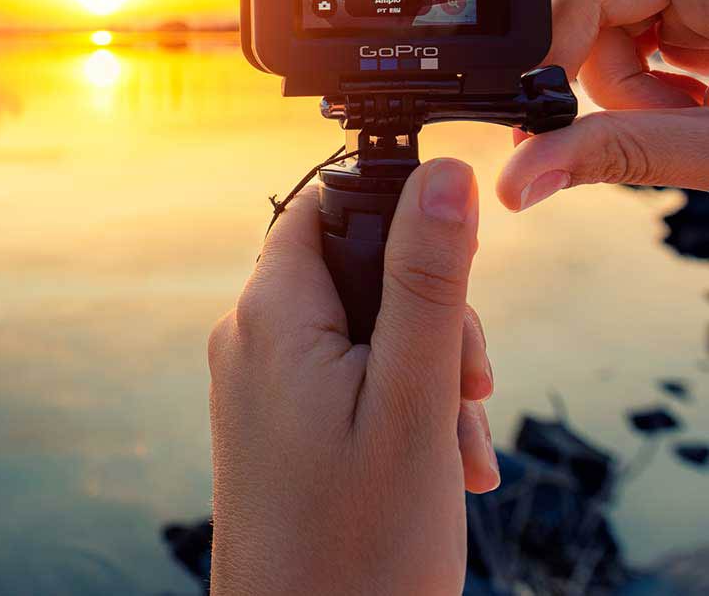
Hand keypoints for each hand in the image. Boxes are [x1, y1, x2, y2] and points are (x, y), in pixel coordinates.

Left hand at [208, 159, 496, 594]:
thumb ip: (428, 279)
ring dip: (425, 380)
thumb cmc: (357, 544)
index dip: (396, 222)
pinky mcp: (271, 430)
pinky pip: (341, 386)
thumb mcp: (414, 396)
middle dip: (430, 322)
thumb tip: (444, 173)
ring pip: (359, 336)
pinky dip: (396, 412)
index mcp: (270, 314)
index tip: (451, 283)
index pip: (323, 204)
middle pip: (354, 272)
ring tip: (457, 454)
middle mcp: (249, 339)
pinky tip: (437, 470)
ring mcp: (257, 388)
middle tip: (469, 394)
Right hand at [498, 0, 708, 209]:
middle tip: (555, 120)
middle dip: (576, 57)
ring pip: (606, 33)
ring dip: (617, 95)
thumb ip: (621, 154)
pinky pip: (630, 60)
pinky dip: (636, 102)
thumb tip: (514, 179)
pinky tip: (680, 127)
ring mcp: (708, 6)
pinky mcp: (702, 43)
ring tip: (678, 135)